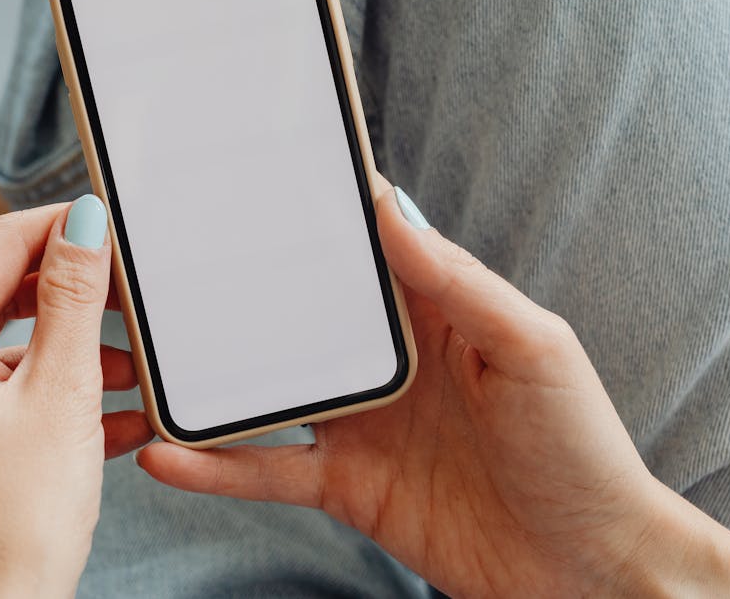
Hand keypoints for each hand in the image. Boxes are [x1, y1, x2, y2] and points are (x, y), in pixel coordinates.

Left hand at [0, 197, 152, 598]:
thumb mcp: (61, 389)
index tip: (113, 220)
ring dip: (72, 356)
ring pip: (5, 354)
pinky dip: (52, 399)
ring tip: (132, 375)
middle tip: (131, 299)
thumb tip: (83, 220)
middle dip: (72, 300)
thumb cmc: (17, 515)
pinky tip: (111, 419)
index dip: (60, 226)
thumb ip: (73, 296)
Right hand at [137, 181, 671, 595]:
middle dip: (232, 285)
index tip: (247, 171)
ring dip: (205, 377)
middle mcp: (383, 360)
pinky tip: (167, 455)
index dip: (309, 209)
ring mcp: (358, 424)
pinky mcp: (345, 486)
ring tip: (137, 356)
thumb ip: (458, 281)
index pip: (358, 245)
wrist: (592, 570)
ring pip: (263, 390)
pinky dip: (215, 466)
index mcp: (431, 310)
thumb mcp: (532, 348)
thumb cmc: (582, 449)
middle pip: (293, 311)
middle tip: (160, 259)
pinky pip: (266, 471)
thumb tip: (391, 208)